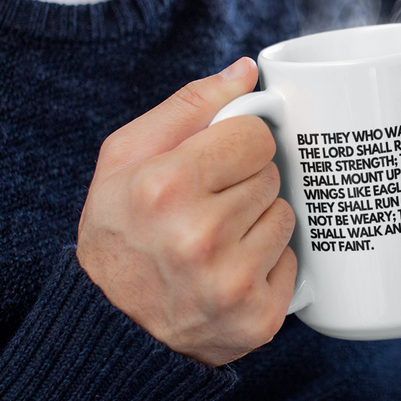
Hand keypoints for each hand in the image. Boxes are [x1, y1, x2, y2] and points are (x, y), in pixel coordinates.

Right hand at [76, 58, 297, 366]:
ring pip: (285, 216)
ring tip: (216, 242)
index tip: (210, 166)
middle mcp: (200, 236)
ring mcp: (233, 282)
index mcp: (166, 186)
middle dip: (243, 185)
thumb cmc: (118, 233)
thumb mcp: (125, 158)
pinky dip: (267, 265)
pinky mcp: (259, 318)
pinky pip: (292, 262)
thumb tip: (247, 71)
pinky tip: (229, 273)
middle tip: (205, 209)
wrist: (108, 328)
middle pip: (271, 175)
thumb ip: (189, 105)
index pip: (254, 135)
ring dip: (258, 223)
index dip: (234, 147)